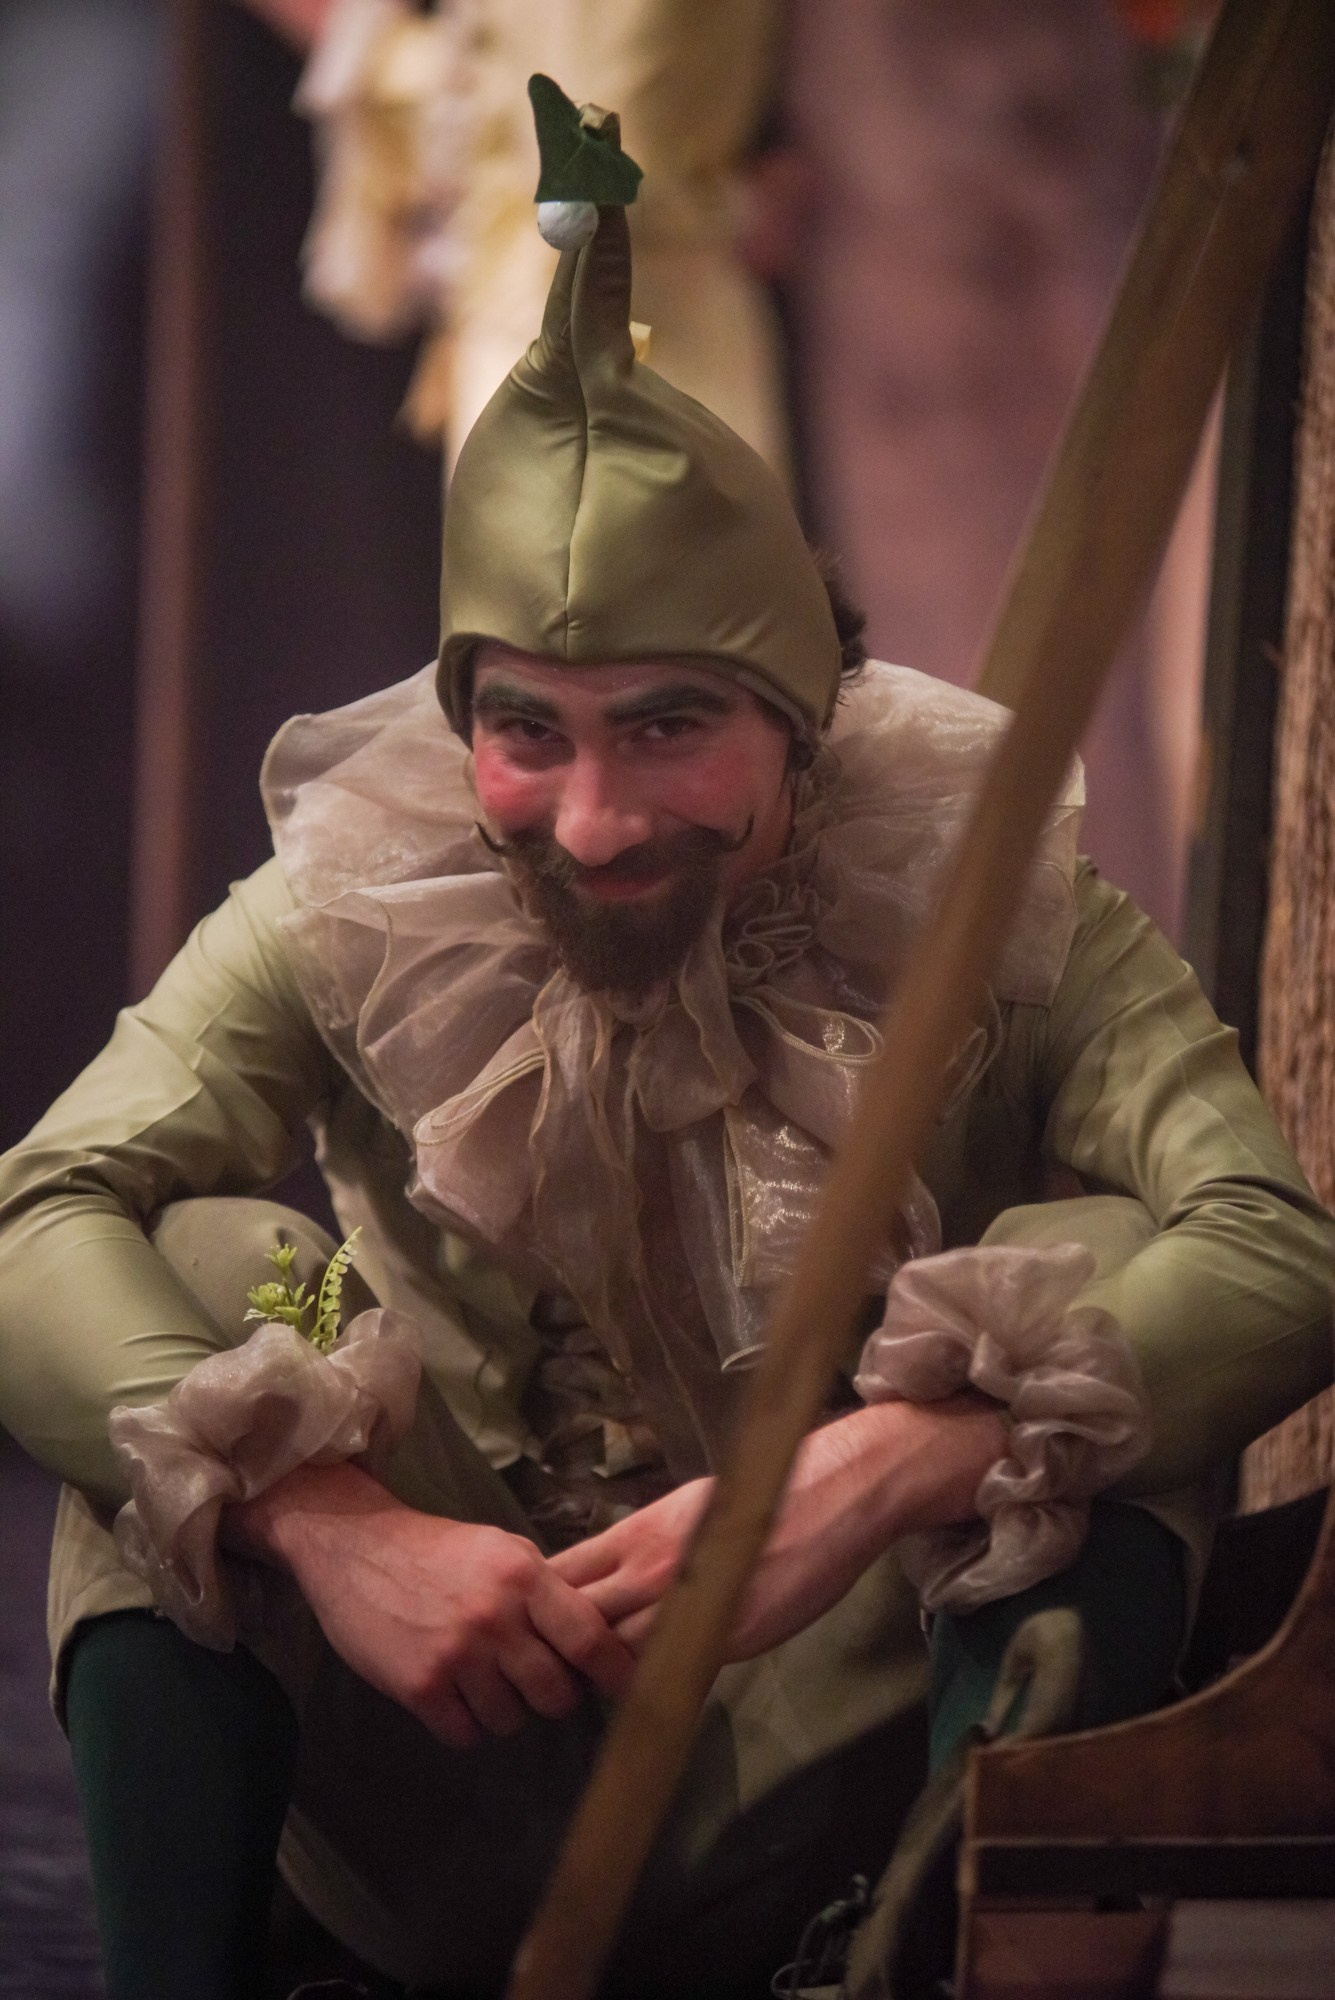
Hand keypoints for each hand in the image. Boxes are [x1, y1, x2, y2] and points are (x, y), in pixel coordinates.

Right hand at [224, 1461, 635, 1748]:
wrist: (357, 1548)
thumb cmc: (441, 1550)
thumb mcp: (503, 1550)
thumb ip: (547, 1591)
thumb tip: (597, 1639)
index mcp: (524, 1576)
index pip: (588, 1638)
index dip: (615, 1671)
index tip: (629, 1690)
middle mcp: (495, 1617)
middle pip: (554, 1693)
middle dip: (552, 1698)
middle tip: (537, 1684)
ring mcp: (455, 1654)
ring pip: (510, 1720)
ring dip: (505, 1712)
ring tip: (487, 1683)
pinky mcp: (418, 1685)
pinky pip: (465, 1733)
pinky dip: (466, 1724)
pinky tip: (455, 1696)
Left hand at [551, 1396, 1005, 1660]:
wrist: (831, 1495)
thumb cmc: (763, 1496)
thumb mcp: (691, 1511)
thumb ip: (649, 1545)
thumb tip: (615, 1570)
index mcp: (639, 1532)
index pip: (563, 1574)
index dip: (537, 1605)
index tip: (520, 1627)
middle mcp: (651, 1567)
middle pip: (575, 1619)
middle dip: (551, 1648)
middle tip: (535, 1677)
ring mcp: (686, 1605)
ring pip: (614, 1653)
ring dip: (595, 1674)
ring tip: (576, 1696)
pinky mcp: (724, 1638)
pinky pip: (669, 1671)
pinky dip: (646, 1687)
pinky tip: (638, 1699)